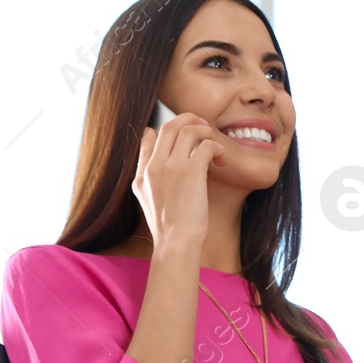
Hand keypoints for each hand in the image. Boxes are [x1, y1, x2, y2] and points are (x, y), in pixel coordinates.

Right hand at [132, 110, 227, 252]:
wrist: (176, 243)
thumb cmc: (169, 228)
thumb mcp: (146, 200)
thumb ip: (146, 174)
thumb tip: (150, 146)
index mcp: (142, 173)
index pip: (149, 136)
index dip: (167, 129)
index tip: (182, 135)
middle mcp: (154, 166)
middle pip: (170, 126)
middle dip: (190, 120)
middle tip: (204, 128)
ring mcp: (171, 166)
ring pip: (189, 130)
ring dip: (206, 132)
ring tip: (215, 145)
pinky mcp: (191, 172)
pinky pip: (207, 145)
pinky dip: (217, 148)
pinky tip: (221, 160)